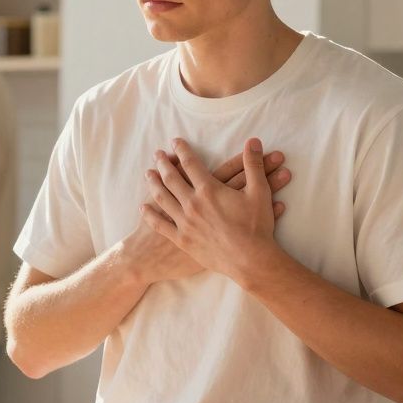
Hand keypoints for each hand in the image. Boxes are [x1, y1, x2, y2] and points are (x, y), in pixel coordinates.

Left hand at [141, 138, 282, 282]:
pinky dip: (150, 215)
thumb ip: (253, 164)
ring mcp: (185, 222)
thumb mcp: (259, 191)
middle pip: (171, 178)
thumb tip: (253, 141)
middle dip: (163, 164)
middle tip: (157, 154)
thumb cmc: (256, 226)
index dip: (182, 150)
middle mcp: (192, 203)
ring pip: (162, 198)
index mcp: (208, 190)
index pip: (190, 163)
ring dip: (153, 184)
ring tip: (148, 174)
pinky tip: (143, 207)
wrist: (249, 260)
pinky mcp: (182, 240)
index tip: (175, 142)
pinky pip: (160, 225)